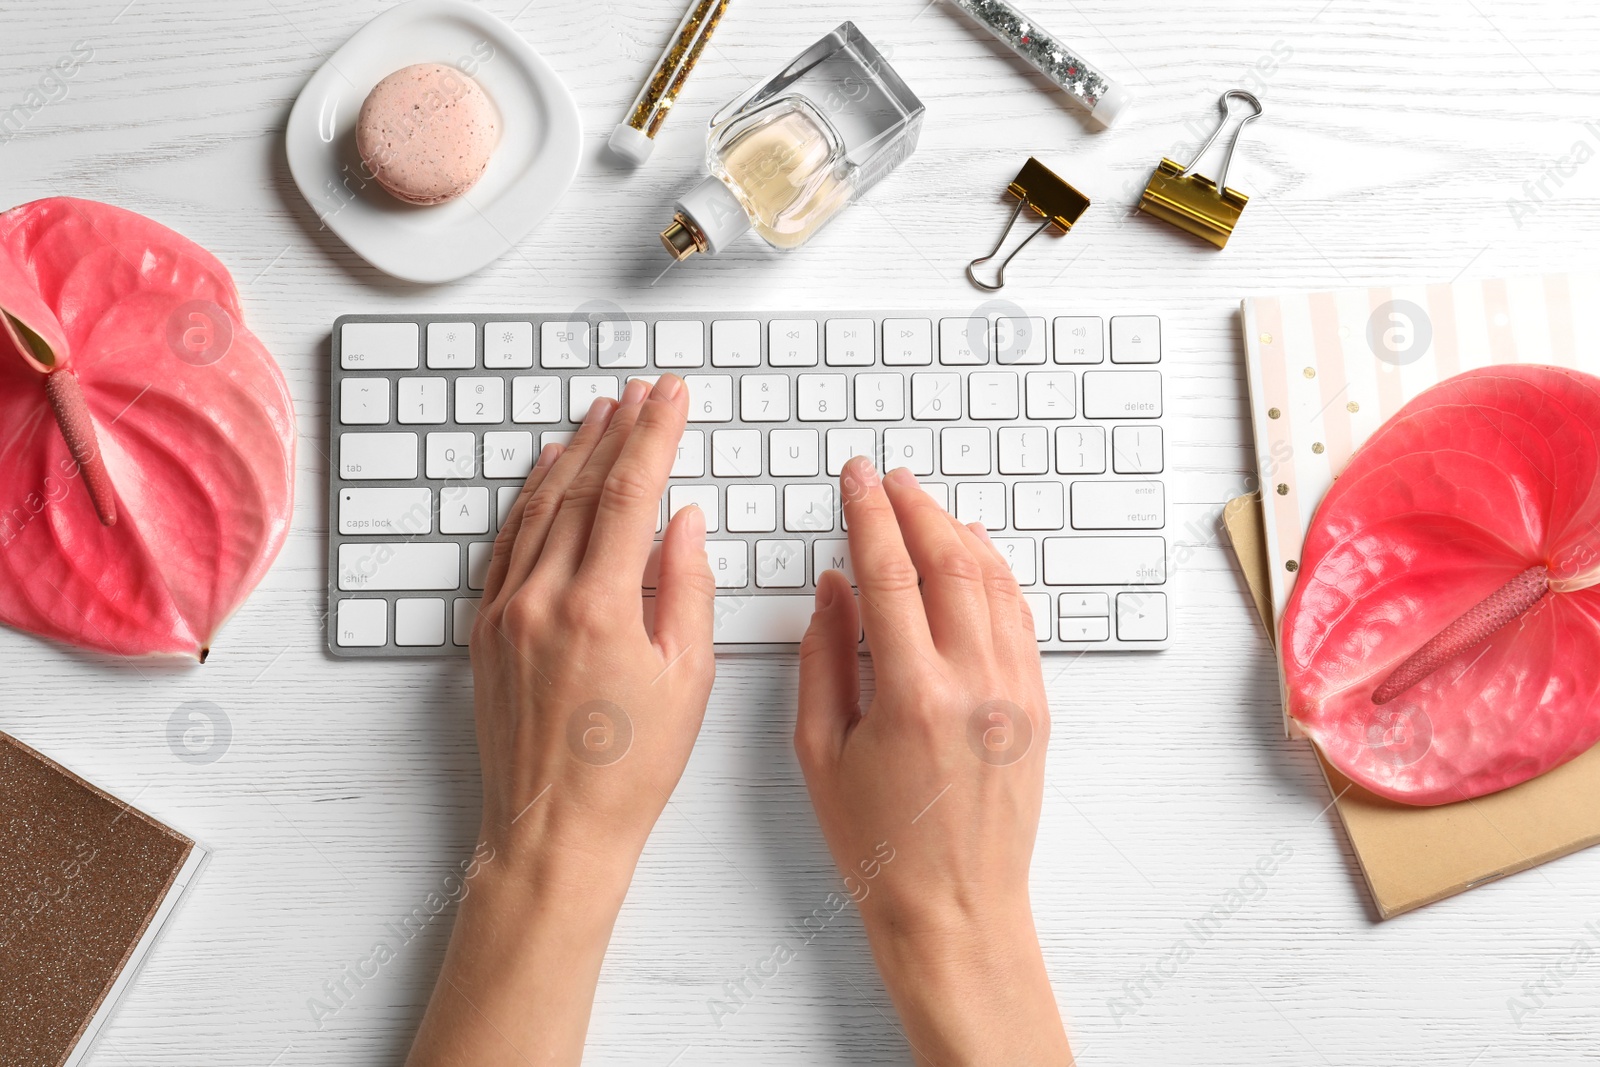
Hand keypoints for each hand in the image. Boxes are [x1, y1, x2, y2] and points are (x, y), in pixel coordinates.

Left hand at [470, 373, 714, 876]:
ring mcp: (507, 612)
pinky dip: (529, 500)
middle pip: (582, 489)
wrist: (554, 832)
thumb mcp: (687, 680)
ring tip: (601, 413)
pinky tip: (547, 472)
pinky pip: (507, 544)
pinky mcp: (485, 631)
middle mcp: (544, 599)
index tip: (672, 397)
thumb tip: (684, 524)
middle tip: (642, 391)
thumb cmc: (629, 771)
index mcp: (601, 609)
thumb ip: (687, 589)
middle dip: (617, 431)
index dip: (654, 436)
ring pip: (539, 508)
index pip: (630, 494)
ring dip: (572, 453)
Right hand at [796, 457, 1070, 1066]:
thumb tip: (833, 587)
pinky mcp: (1037, 708)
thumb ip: (822, 659)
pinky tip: (973, 555)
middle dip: (915, 508)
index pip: (889, 575)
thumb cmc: (878, 846)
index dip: (868, 516)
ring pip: (993, 582)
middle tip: (888, 478)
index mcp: (913, 698)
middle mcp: (974, 686)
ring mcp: (1015, 695)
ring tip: (925, 505)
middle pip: (949, 563)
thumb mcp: (821, 753)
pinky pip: (1020, 618)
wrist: (953, 909)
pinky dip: (996, 575)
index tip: (855, 479)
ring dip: (957, 532)